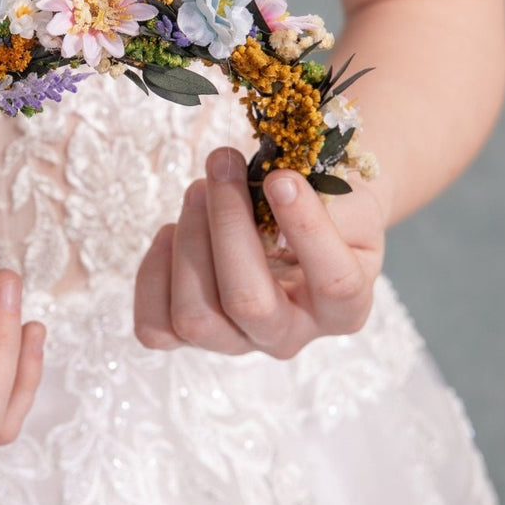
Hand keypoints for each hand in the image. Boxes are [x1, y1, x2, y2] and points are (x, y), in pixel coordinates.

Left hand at [133, 147, 385, 358]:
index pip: (333, 283)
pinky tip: (173, 231)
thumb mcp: (349, 199)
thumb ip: (326, 199)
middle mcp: (289, 335)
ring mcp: (237, 340)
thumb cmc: (331, 211)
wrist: (306, 226)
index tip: (283, 178)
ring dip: (190, 240)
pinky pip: (155, 327)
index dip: (307, 229)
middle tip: (223, 163)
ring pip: (195, 316)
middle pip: (248, 303)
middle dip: (227, 224)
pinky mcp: (190, 335)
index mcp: (343, 308)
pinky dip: (155, 273)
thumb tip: (274, 187)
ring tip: (200, 188)